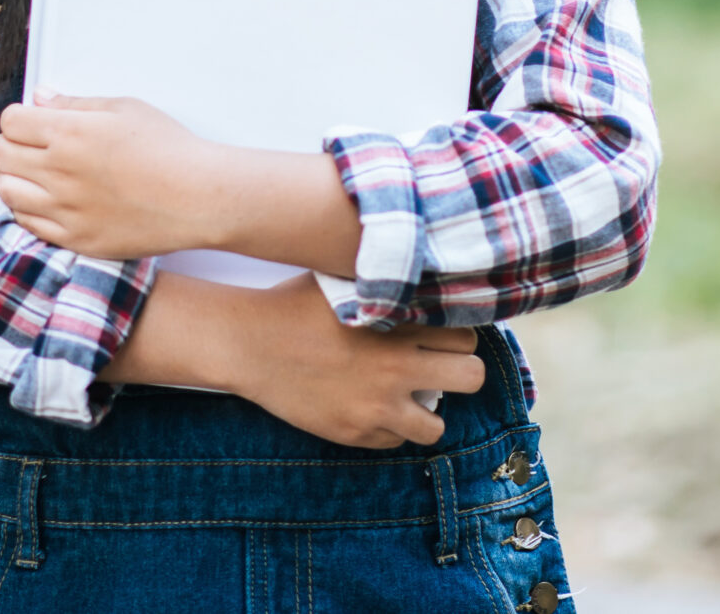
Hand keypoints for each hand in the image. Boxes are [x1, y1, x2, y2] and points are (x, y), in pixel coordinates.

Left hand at [0, 94, 221, 259]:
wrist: (199, 197)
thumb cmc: (169, 149)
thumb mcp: (124, 109)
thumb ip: (75, 104)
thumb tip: (41, 98)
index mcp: (70, 133)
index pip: (10, 122)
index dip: (19, 118)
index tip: (32, 121)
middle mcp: (60, 173)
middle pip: (2, 156)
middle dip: (12, 145)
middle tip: (32, 146)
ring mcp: (66, 210)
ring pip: (7, 192)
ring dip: (15, 179)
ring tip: (37, 174)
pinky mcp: (76, 239)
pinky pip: (28, 225)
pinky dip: (30, 210)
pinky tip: (49, 200)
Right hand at [227, 273, 484, 447]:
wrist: (249, 343)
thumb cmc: (295, 305)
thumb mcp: (345, 282)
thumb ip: (388, 288)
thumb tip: (424, 277)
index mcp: (397, 326)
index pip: (466, 336)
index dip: (456, 335)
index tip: (441, 336)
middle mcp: (396, 368)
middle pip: (471, 377)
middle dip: (461, 371)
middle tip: (439, 367)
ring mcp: (376, 406)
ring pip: (438, 426)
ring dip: (427, 410)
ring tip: (407, 395)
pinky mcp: (355, 433)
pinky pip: (395, 441)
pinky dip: (390, 427)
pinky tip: (371, 407)